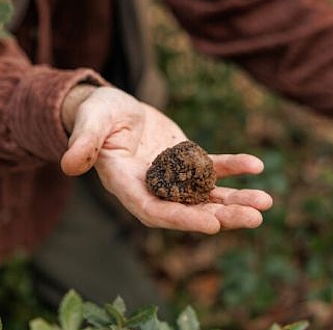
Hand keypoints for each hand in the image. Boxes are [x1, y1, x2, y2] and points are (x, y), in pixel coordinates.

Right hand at [60, 86, 272, 232]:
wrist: (109, 107)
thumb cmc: (95, 114)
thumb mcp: (89, 123)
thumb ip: (83, 144)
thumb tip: (68, 164)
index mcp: (125, 184)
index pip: (154, 209)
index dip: (182, 218)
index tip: (213, 225)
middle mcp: (151, 188)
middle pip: (188, 209)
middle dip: (221, 215)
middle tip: (255, 218)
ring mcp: (171, 177)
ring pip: (205, 195)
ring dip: (235, 200)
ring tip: (265, 202)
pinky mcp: (184, 161)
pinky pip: (212, 169)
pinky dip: (234, 168)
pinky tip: (257, 166)